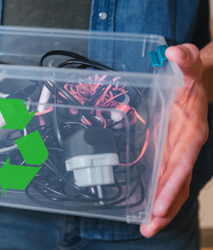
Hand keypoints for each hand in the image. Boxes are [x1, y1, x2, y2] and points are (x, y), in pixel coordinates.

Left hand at [140, 44, 208, 236]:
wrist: (200, 80)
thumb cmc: (193, 74)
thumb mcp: (189, 64)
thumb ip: (185, 60)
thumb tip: (175, 52)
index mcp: (191, 130)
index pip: (182, 162)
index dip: (172, 184)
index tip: (160, 205)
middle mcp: (186, 145)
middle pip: (177, 182)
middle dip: (165, 207)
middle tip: (149, 229)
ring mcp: (178, 151)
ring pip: (172, 185)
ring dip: (161, 208)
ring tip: (147, 229)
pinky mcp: (169, 152)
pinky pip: (165, 177)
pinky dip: (158, 194)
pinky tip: (146, 209)